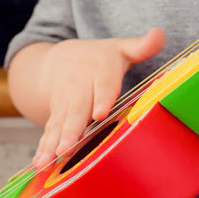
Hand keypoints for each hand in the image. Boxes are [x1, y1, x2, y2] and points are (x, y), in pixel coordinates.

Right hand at [31, 29, 165, 168]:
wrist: (63, 59)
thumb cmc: (101, 58)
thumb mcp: (121, 48)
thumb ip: (141, 46)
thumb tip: (159, 33)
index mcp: (100, 70)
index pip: (103, 85)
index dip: (102, 98)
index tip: (100, 113)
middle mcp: (79, 87)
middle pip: (77, 109)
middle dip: (72, 129)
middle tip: (68, 146)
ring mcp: (65, 103)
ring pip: (59, 123)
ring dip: (53, 142)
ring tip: (49, 160)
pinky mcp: (55, 116)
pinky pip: (49, 131)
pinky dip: (43, 147)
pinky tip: (39, 164)